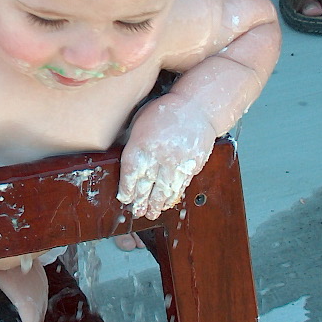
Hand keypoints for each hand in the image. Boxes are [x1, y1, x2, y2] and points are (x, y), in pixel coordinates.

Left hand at [117, 94, 215, 220]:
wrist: (196, 108)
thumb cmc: (164, 113)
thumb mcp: (140, 123)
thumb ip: (133, 144)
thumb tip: (125, 165)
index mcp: (141, 145)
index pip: (131, 173)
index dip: (127, 189)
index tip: (125, 198)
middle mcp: (158, 156)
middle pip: (147, 185)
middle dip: (141, 201)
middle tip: (137, 212)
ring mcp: (176, 162)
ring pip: (164, 190)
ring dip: (157, 204)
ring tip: (152, 213)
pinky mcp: (192, 165)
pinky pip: (180, 185)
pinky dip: (173, 196)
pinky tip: (167, 203)